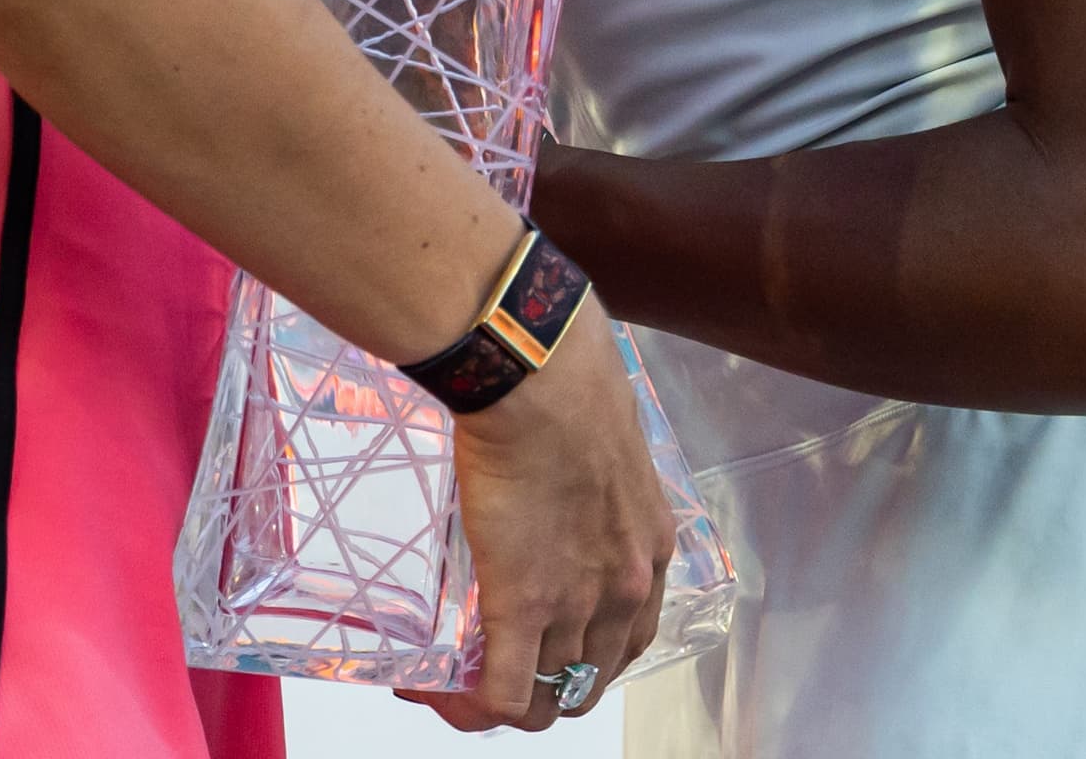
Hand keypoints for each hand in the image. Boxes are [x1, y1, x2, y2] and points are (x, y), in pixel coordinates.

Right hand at [402, 297, 674, 733]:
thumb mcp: (604, 446)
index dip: (580, 653)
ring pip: (548, 698)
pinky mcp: (523, 605)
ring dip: (502, 701)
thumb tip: (550, 462)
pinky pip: (505, 693)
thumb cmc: (569, 383)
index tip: (539, 642)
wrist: (539, 378)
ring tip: (454, 684)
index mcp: (648, 549)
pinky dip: (470, 707)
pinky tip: (437, 692)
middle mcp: (626, 589)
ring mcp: (576, 604)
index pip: (626, 639)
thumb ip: (587, 479)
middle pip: (589, 679)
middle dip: (543, 687)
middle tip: (492, 667)